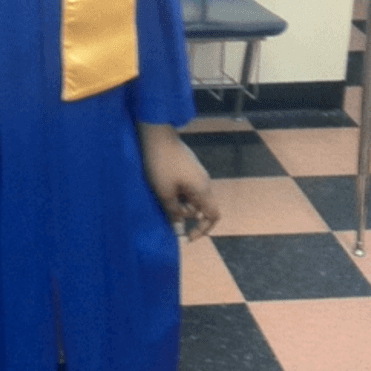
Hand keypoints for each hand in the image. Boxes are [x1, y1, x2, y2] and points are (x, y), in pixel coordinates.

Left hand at [136, 123, 219, 240]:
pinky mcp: (187, 168)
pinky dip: (176, 194)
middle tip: (167, 212)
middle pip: (201, 208)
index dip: (203, 230)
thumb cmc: (161, 163)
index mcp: (203, 189)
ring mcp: (196, 174)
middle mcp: (203, 182)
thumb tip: (178, 230)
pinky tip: (162, 188)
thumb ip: (173, 212)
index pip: (213, 216)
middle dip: (185, 215)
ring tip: (161, 196)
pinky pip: (186, 188)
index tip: (186, 237)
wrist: (157, 134)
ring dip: (178, 203)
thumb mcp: (165, 192)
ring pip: (191, 198)